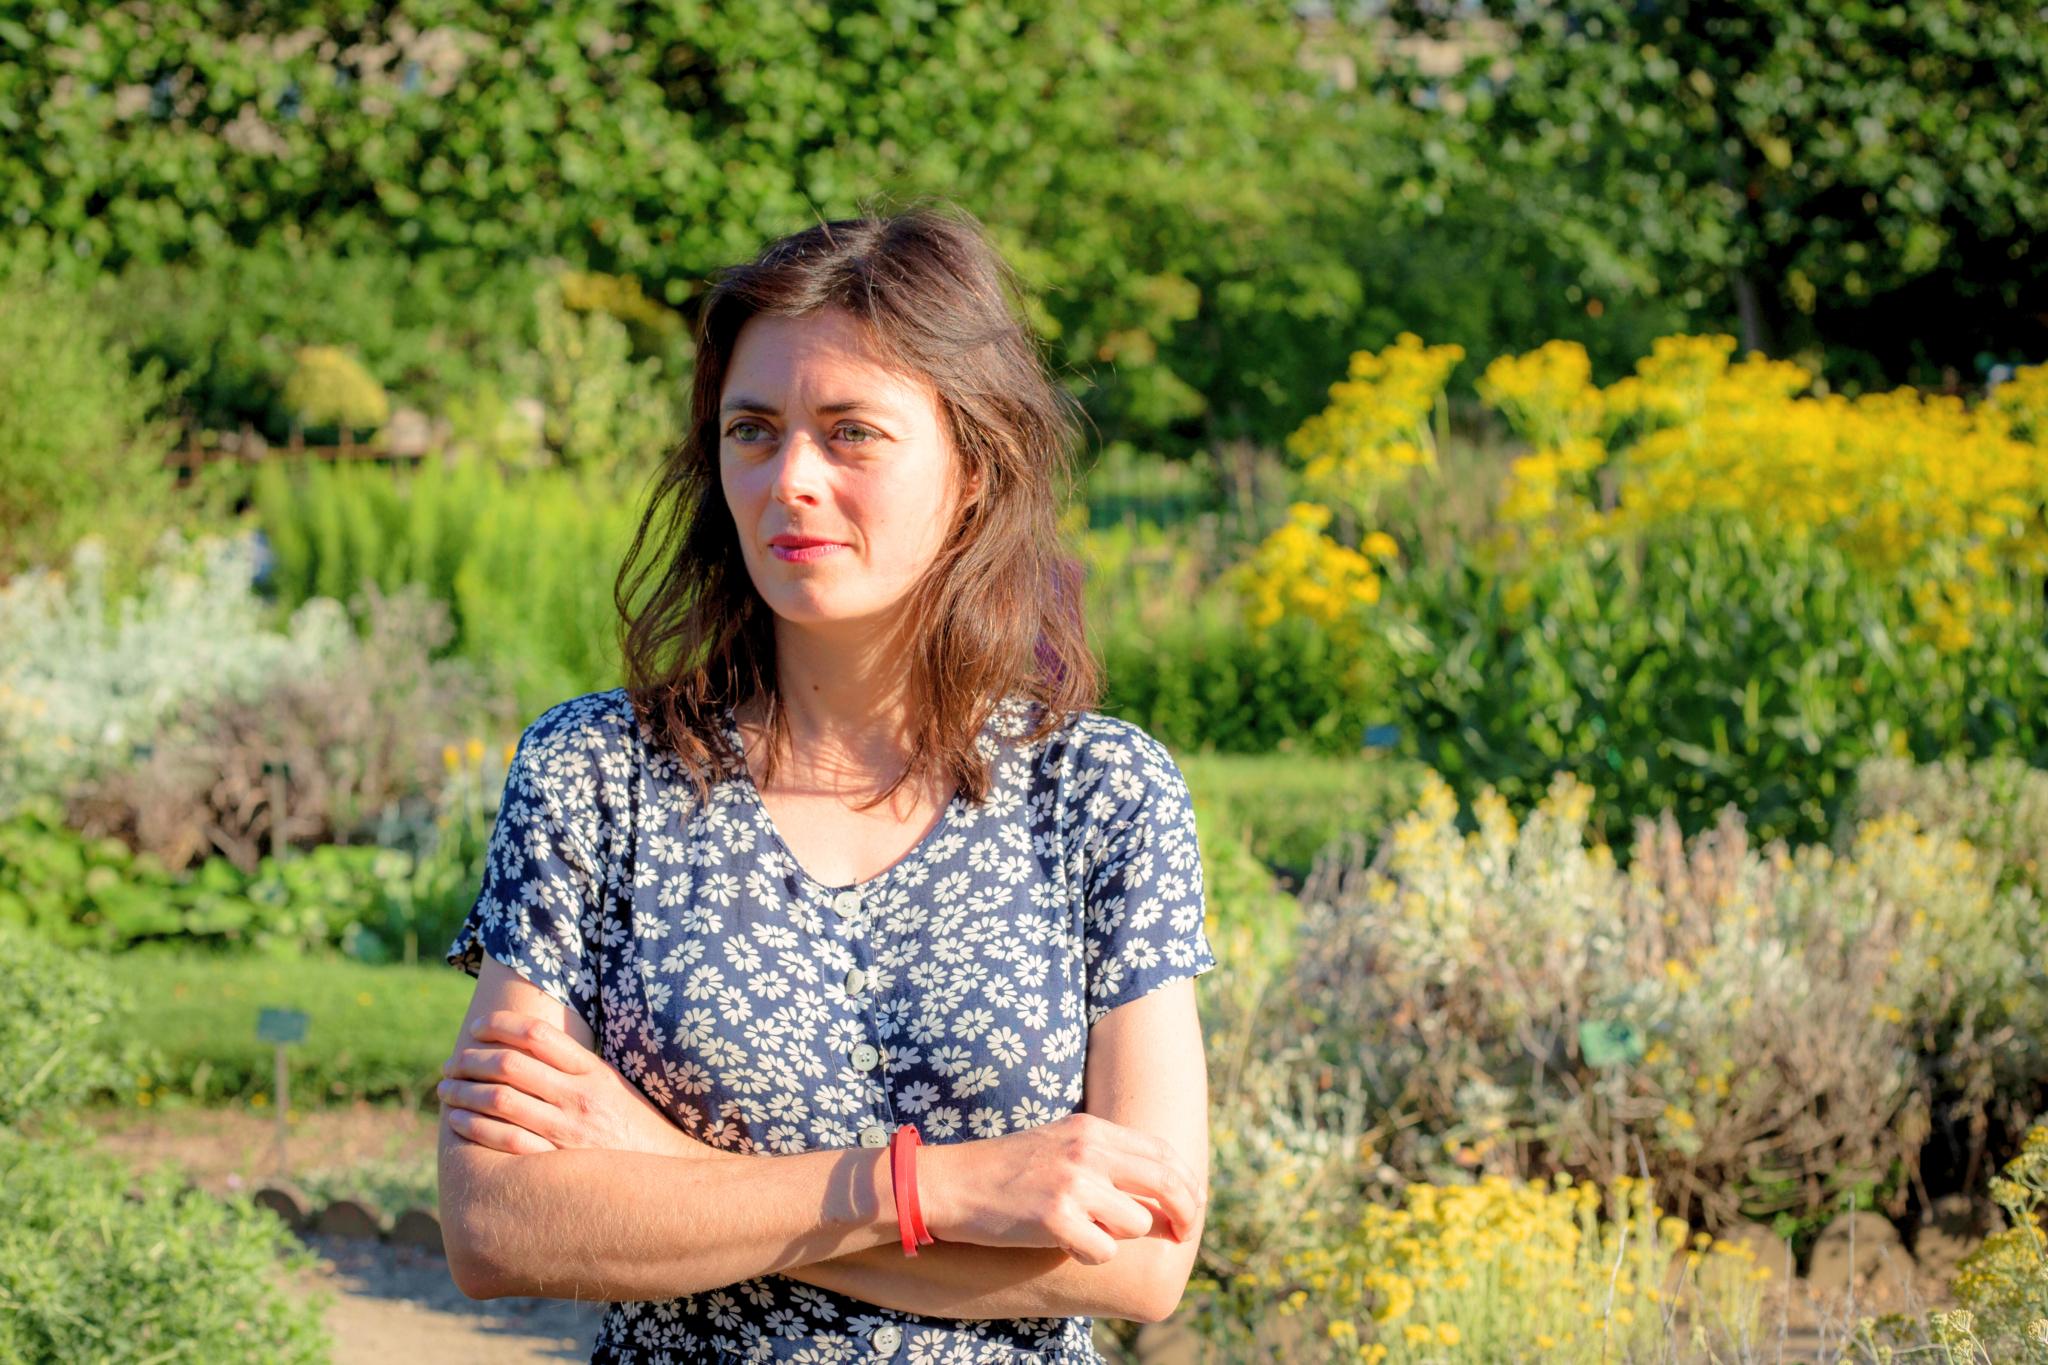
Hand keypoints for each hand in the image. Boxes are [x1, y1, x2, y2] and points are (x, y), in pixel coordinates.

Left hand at [437, 1010, 711, 1159]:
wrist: (667, 1176)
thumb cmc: (634, 1129)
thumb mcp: (614, 1086)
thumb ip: (577, 1066)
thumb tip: (531, 1045)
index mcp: (593, 1072)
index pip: (537, 1034)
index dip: (499, 1025)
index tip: (477, 1028)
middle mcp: (579, 1097)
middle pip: (510, 1064)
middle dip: (471, 1060)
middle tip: (451, 1063)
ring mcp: (568, 1131)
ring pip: (500, 1099)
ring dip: (463, 1091)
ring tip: (446, 1090)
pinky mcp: (557, 1164)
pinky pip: (505, 1140)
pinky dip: (474, 1127)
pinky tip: (457, 1122)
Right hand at [917, 1112, 1206, 1265]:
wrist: (953, 1182)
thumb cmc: (1008, 1169)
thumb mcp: (1061, 1142)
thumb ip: (1106, 1154)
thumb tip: (1160, 1180)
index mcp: (1093, 1129)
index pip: (1162, 1152)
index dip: (1186, 1182)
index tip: (1193, 1205)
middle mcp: (1088, 1150)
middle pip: (1166, 1182)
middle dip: (1186, 1211)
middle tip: (1185, 1232)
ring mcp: (1073, 1184)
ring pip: (1136, 1223)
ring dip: (1119, 1236)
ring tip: (1085, 1230)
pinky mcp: (1056, 1218)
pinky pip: (1104, 1250)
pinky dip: (1091, 1254)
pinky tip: (1064, 1243)